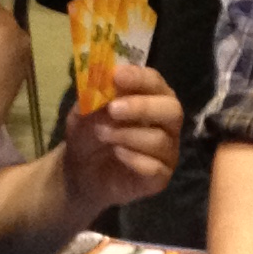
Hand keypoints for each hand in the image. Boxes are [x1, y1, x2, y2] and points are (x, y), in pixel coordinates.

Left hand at [59, 58, 180, 213]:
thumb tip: (103, 85)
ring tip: (102, 134)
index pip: (155, 82)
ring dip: (128, 135)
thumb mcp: (83, 113)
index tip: (117, 76)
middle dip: (142, 107)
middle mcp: (165, 123)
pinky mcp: (160, 177)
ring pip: (160, 139)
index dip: (139, 77)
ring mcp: (166, 151)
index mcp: (151, 98)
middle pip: (172, 109)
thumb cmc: (89, 136)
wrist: (80, 173)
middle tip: (114, 109)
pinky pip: (155, 167)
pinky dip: (134, 159)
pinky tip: (117, 154)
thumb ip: (93, 98)